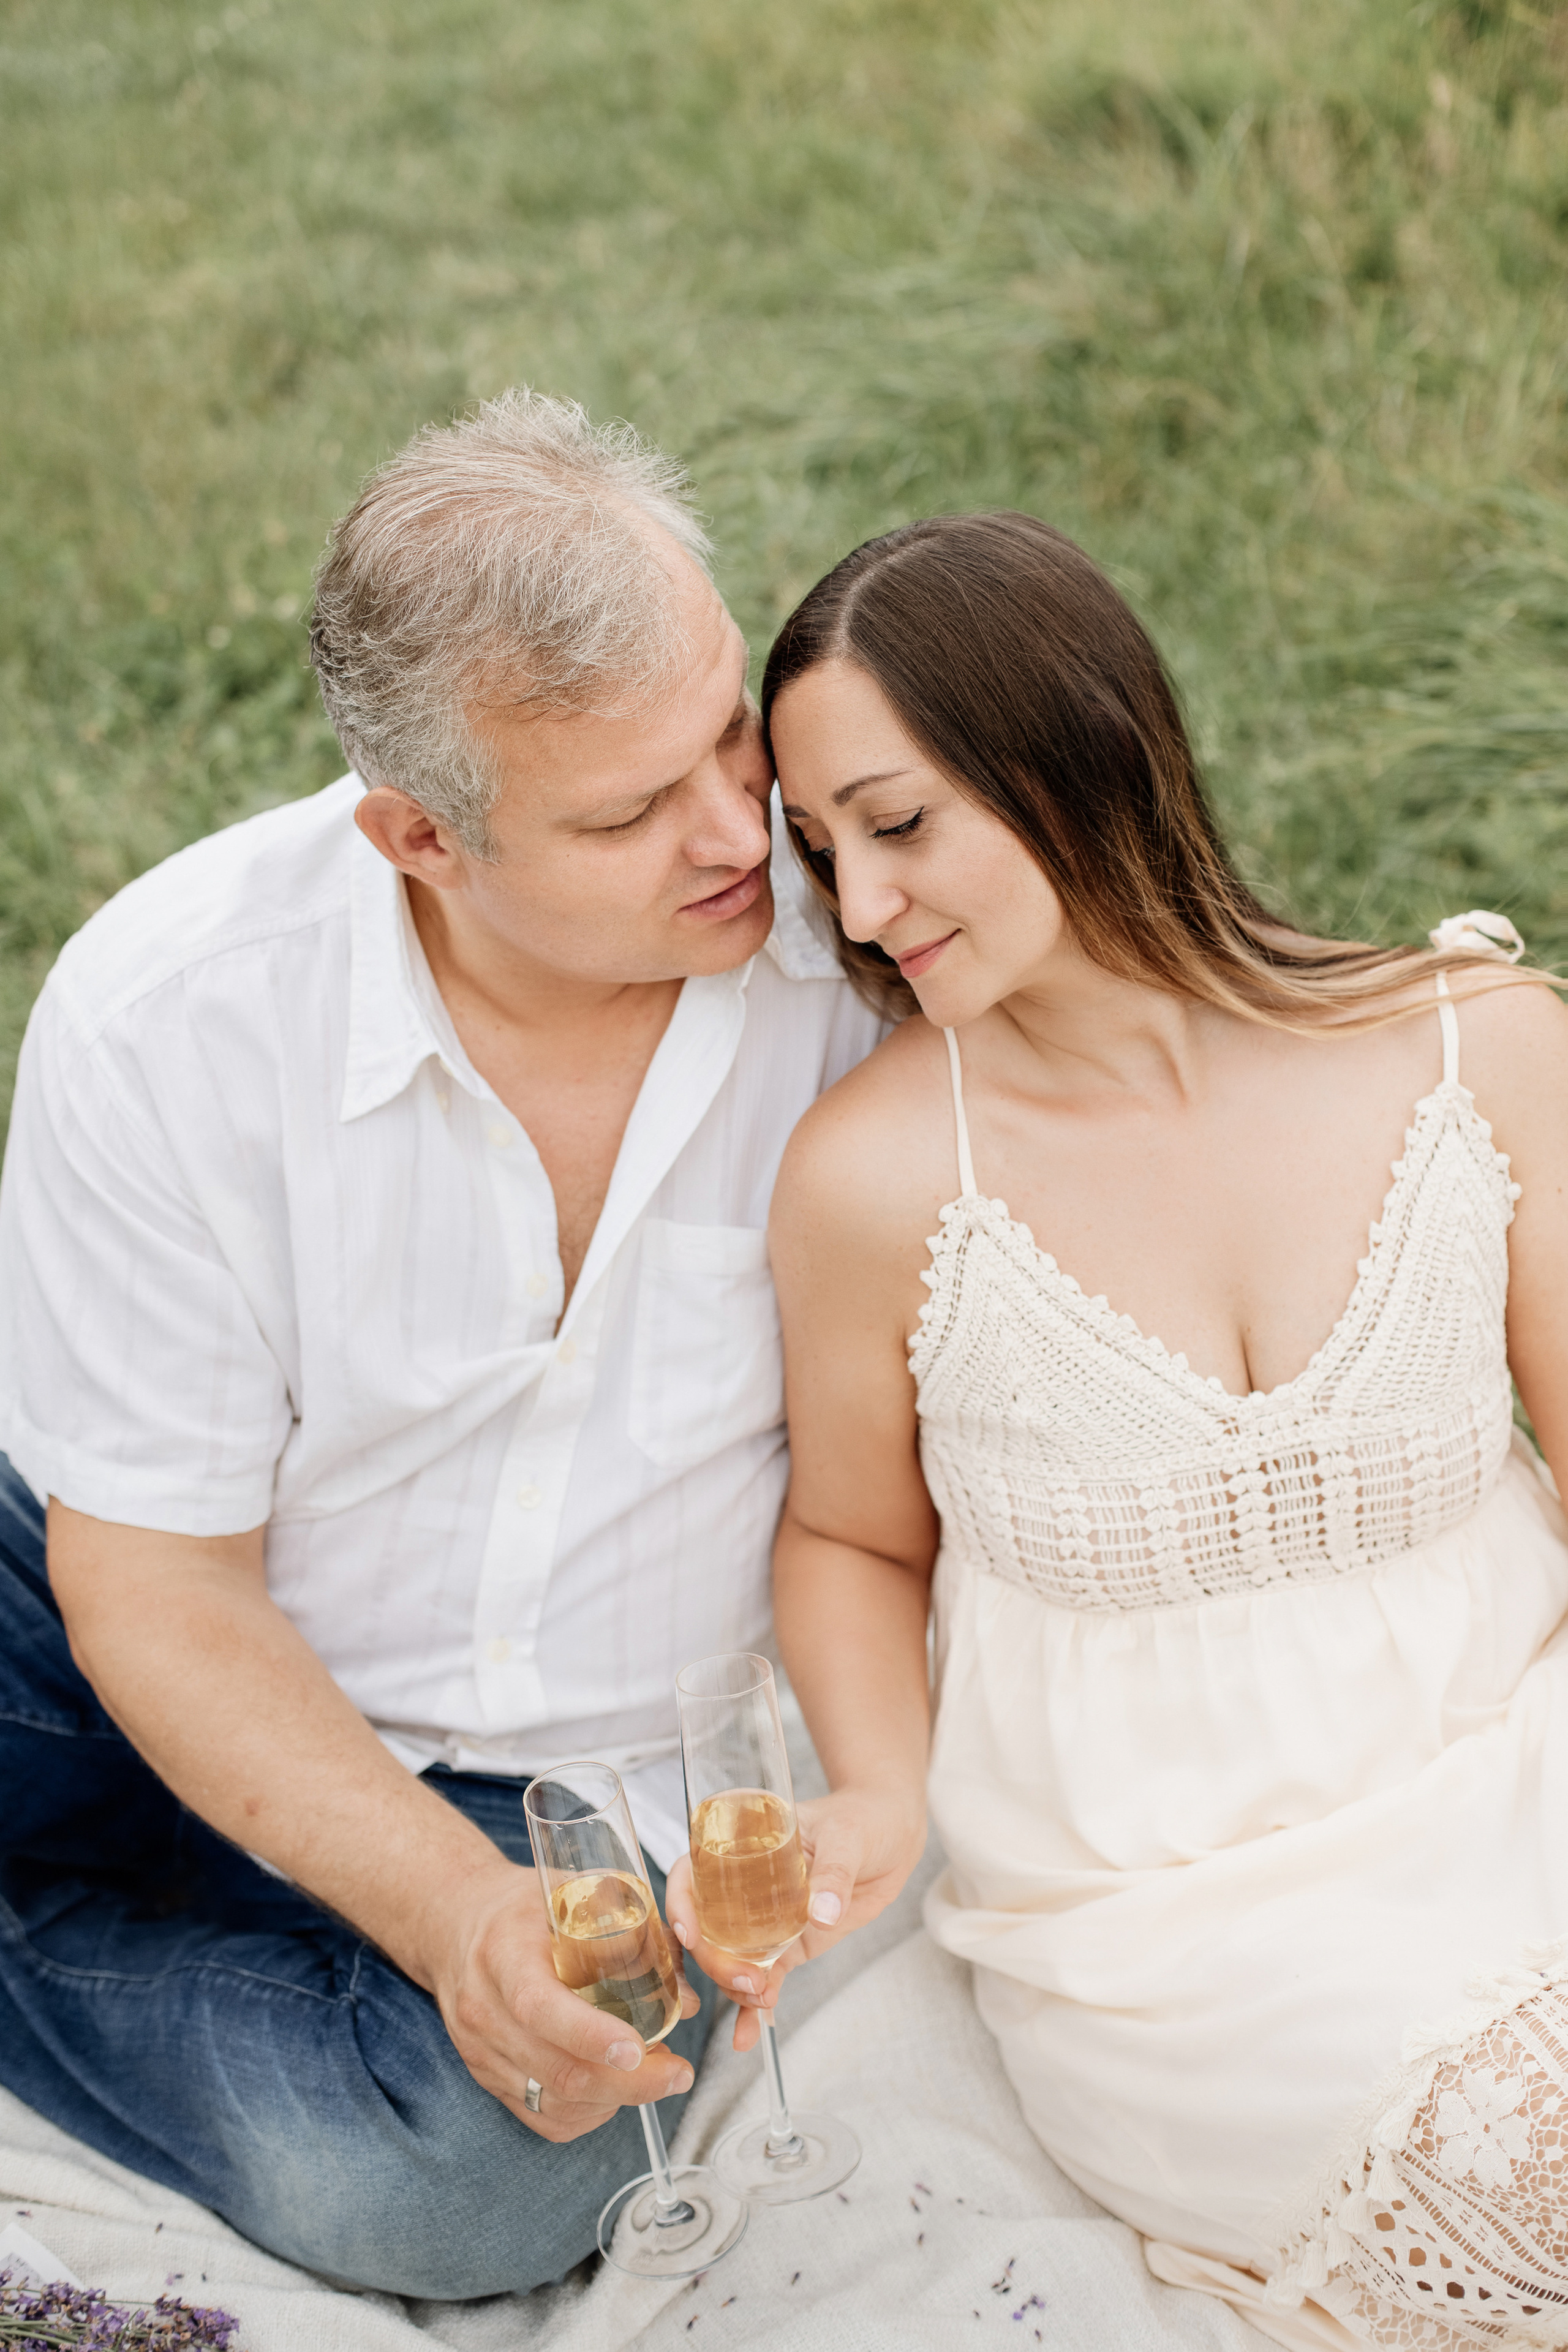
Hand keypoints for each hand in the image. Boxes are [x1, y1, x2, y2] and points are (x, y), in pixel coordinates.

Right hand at [424, 1857, 700, 2140]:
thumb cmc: (522, 1906)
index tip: (640, 2049)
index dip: (592, 2035)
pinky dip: (588, 2112)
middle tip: (679, 2073)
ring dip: (615, 2100)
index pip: (540, 2008)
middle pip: (558, 2070)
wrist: (455, 1924)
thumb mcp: (571, 1892)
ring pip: (554, 2102)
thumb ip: (632, 1934)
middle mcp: (484, 2011)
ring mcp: (481, 2052)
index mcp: (503, 1955)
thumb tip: (684, 1997)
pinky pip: (542, 2117)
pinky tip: (614, 2088)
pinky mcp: (486, 2077)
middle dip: (629, 2083)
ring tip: (655, 2075)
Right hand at [664, 1785, 925, 2052]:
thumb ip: (834, 1874)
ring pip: (731, 1959)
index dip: (681, 1903)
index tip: (689, 1934)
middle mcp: (743, 1886)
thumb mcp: (847, 1837)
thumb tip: (822, 1912)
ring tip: (760, 1999)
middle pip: (706, 1928)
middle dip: (714, 1960)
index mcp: (742, 1845)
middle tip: (745, 1978)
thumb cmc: (863, 1818)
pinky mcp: (789, 1945)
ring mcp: (765, 1920)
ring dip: (734, 1985)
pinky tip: (748, 2037)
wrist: (895, 1835)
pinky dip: (755, 2007)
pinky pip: (765, 1978)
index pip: (692, 1872)